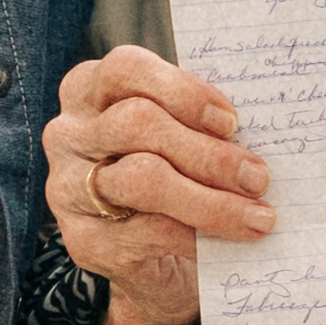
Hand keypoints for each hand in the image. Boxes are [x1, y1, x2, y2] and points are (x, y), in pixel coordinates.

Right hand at [41, 48, 267, 324]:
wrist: (151, 255)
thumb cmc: (173, 173)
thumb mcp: (179, 135)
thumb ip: (200, 123)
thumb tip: (259, 129)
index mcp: (90, 89)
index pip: (125, 69)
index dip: (183, 91)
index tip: (231, 121)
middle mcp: (68, 133)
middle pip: (137, 124)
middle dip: (208, 153)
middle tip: (258, 177)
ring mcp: (67, 188)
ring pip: (142, 179)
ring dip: (210, 200)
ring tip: (257, 216)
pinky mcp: (82, 239)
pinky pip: (145, 232)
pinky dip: (196, 237)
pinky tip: (230, 243)